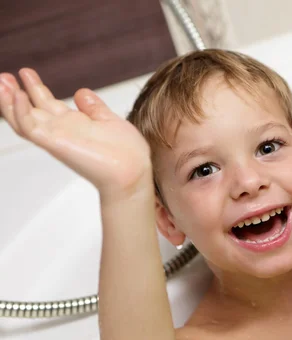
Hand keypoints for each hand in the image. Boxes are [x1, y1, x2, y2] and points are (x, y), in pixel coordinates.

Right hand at [0, 69, 151, 202]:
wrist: (134, 171)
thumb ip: (94, 108)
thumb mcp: (109, 121)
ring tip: (1, 82)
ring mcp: (56, 137)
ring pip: (23, 119)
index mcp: (74, 124)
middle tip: (3, 77)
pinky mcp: (56, 144)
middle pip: (29, 111)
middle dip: (14, 93)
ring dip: (9, 102)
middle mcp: (62, 130)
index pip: (47, 104)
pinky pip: (31, 129)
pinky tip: (18, 96)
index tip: (25, 72)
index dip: (35, 88)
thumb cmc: (127, 153)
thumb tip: (81, 93)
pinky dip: (21, 112)